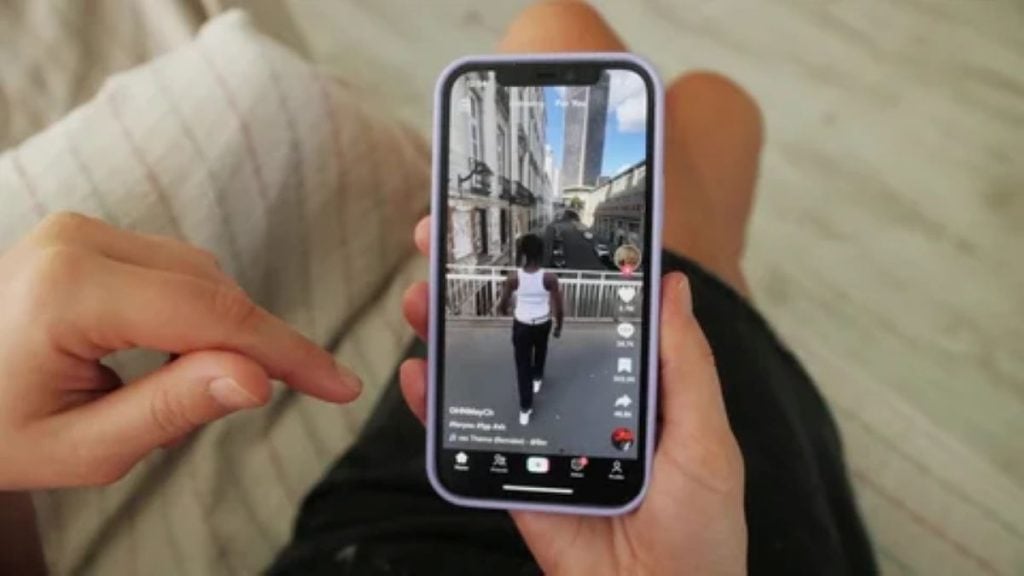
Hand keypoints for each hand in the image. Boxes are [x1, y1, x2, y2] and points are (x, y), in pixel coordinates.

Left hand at [0, 213, 361, 489]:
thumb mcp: (80, 448)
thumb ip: (172, 409)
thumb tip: (258, 379)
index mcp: (71, 290)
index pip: (214, 316)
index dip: (289, 352)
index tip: (341, 385)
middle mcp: (78, 240)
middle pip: (213, 288)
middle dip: (254, 344)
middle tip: (269, 399)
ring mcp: (80, 230)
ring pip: (200, 273)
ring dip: (223, 328)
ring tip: (196, 384)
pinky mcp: (85, 235)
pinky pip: (173, 267)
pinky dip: (196, 310)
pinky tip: (177, 352)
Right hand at [400, 218, 745, 574]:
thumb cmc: (700, 528)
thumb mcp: (704, 438)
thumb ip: (684, 365)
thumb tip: (673, 285)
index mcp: (627, 381)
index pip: (589, 311)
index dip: (557, 268)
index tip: (526, 224)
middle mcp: (578, 397)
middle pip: (524, 331)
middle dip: (484, 286)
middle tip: (451, 246)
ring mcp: (539, 433)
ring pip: (488, 372)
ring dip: (449, 331)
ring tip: (422, 297)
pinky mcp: (510, 473)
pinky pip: (468, 434)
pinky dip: (435, 406)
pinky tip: (418, 375)